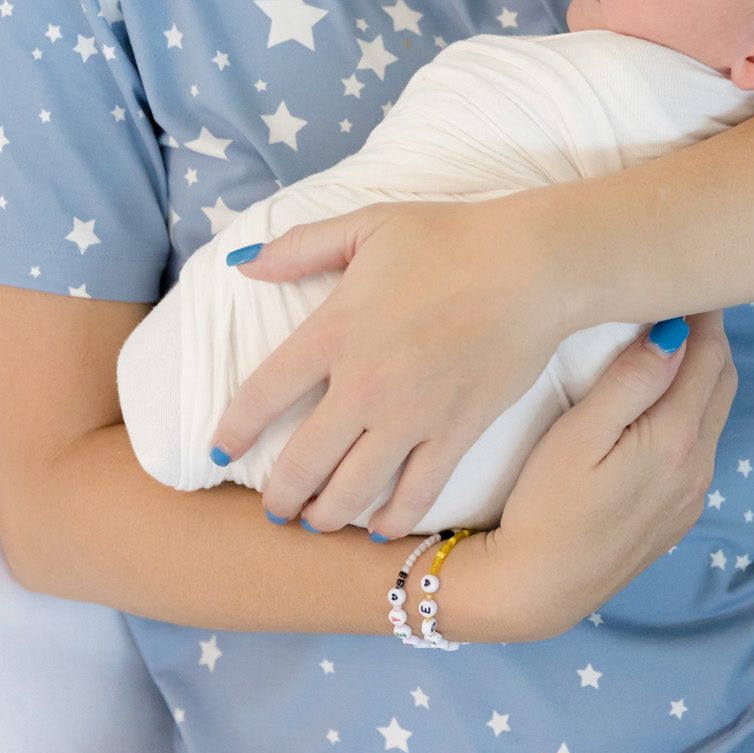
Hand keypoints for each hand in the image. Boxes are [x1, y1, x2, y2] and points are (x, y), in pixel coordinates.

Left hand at [208, 192, 575, 534]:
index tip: (221, 450)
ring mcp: (412, 415)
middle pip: (302, 462)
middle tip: (274, 509)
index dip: (233, 431)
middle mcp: (364, 384)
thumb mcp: (368, 225)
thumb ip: (300, 246)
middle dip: (280, 496)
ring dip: (326, 515)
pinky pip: (416, 493)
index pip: (260, 396)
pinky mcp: (457, 432)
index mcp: (333, 331)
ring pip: (353, 491)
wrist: (532, 266)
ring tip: (317, 522)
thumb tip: (244, 263)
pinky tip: (381, 527)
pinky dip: (394, 518)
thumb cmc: (450, 237)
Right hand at [487, 310, 737, 640]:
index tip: (684, 277)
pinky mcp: (676, 514)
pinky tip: (657, 400)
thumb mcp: (577, 436)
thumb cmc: (543, 506)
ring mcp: (691, 495)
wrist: (537, 590)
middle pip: (722, 382)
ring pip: (712, 414)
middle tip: (679, 298)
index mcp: (676, 440)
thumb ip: (630, 382)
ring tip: (668, 338)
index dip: (703, 311)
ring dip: (700, 372)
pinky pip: (699, 445)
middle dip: (709, 336)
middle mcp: (698, 467)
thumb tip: (675, 332)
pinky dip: (690, 408)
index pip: (709, 356)